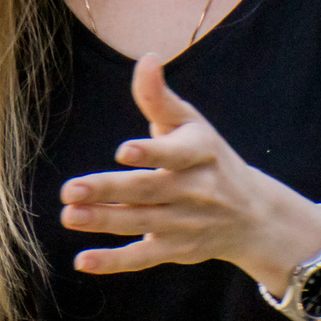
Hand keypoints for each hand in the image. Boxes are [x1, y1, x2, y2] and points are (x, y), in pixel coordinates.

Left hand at [60, 56, 320, 289]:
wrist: (252, 214)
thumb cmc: (208, 158)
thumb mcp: (191, 124)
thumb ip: (160, 97)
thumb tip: (147, 58)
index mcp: (200, 153)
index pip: (176, 154)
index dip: (152, 152)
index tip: (123, 151)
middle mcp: (196, 189)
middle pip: (148, 190)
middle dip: (110, 191)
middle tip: (70, 190)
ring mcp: (186, 222)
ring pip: (141, 222)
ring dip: (103, 221)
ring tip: (68, 215)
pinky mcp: (175, 249)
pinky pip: (143, 257)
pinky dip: (114, 262)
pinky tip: (82, 261)